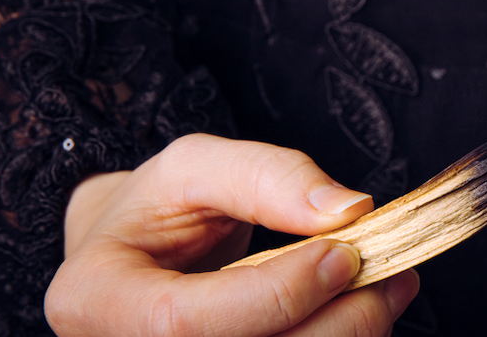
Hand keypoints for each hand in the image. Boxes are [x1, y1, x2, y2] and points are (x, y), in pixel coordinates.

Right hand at [45, 133, 418, 335]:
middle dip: (335, 324)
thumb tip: (348, 210)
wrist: (133, 257)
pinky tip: (361, 315)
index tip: (344, 252)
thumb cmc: (156, 210)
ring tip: (389, 288)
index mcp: (95, 300)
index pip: (186, 322)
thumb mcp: (196, 166)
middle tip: (391, 271)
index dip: (277, 294)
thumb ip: (268, 176)